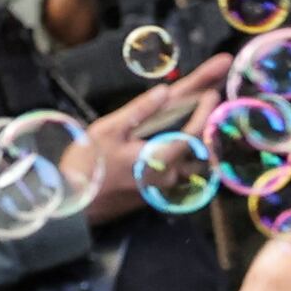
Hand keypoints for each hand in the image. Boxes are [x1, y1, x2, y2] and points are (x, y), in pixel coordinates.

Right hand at [74, 54, 234, 220]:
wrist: (73, 203)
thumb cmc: (87, 165)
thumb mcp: (108, 131)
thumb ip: (139, 111)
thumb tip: (164, 90)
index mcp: (160, 159)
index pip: (194, 132)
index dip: (205, 110)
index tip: (212, 91)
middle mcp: (170, 174)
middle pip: (200, 142)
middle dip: (209, 113)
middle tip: (217, 87)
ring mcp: (166, 184)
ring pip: (196, 157)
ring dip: (203, 131)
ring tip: (208, 103)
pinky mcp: (158, 189)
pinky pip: (184, 165)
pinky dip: (190, 144)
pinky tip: (189, 130)